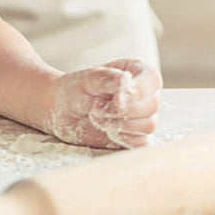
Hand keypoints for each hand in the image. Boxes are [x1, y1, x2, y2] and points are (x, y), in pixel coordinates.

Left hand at [45, 59, 161, 149]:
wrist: (62, 110)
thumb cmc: (75, 89)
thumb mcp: (88, 78)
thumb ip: (107, 78)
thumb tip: (127, 84)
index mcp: (135, 72)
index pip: (152, 79)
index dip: (139, 91)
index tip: (116, 101)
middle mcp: (143, 93)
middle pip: (152, 106)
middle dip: (121, 110)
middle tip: (96, 108)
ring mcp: (142, 116)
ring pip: (149, 125)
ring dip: (119, 124)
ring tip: (96, 116)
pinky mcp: (137, 136)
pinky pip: (142, 143)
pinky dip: (122, 138)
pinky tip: (106, 129)